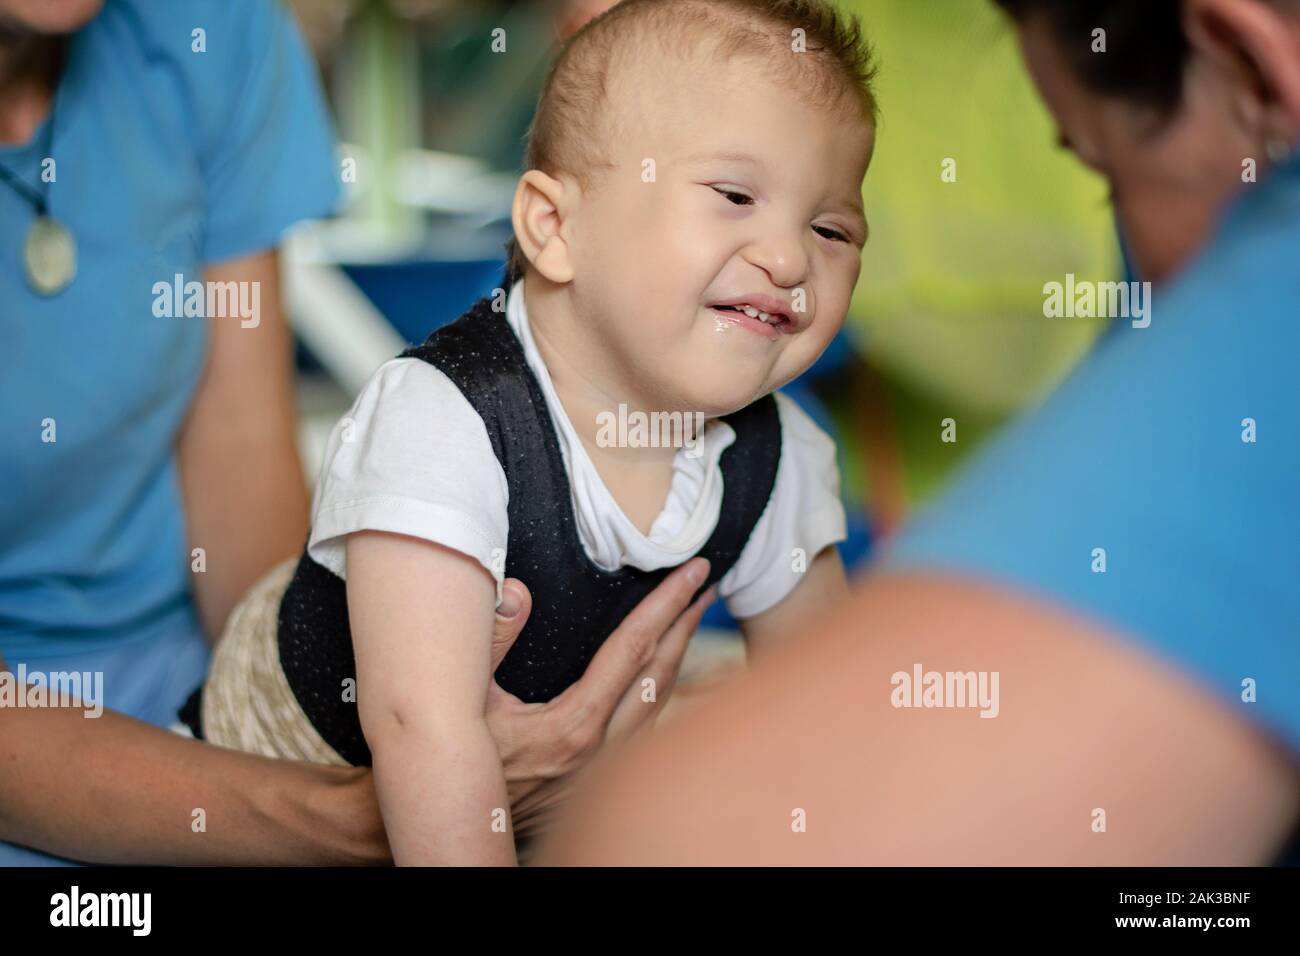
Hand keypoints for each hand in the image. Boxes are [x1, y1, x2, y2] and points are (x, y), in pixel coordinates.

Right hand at [485, 558, 714, 837]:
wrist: (464, 825)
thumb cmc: (459, 763)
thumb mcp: (465, 699)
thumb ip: (492, 640)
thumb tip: (514, 589)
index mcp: (575, 725)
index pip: (634, 648)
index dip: (667, 604)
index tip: (691, 572)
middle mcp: (603, 749)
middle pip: (661, 672)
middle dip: (686, 621)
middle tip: (704, 583)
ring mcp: (608, 768)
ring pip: (661, 703)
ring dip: (679, 655)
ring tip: (689, 616)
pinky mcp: (604, 781)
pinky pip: (648, 726)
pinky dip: (662, 688)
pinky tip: (660, 672)